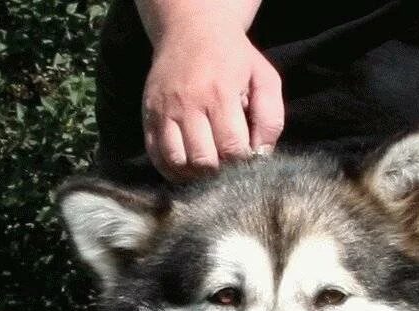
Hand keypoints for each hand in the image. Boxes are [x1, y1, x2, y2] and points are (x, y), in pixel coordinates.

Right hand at [142, 19, 283, 181]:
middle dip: (220, 172)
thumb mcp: (264, 79)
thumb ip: (270, 119)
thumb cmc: (234, 58)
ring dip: (196, 174)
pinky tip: (189, 166)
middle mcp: (187, 103)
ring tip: (210, 168)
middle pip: (203, 160)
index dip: (243, 164)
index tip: (248, 160)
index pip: (231, 149)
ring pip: (177, 162)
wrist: (190, 29)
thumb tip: (261, 155)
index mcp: (219, 94)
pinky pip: (155, 155)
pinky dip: (172, 169)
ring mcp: (163, 109)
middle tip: (228, 165)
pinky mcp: (148, 113)